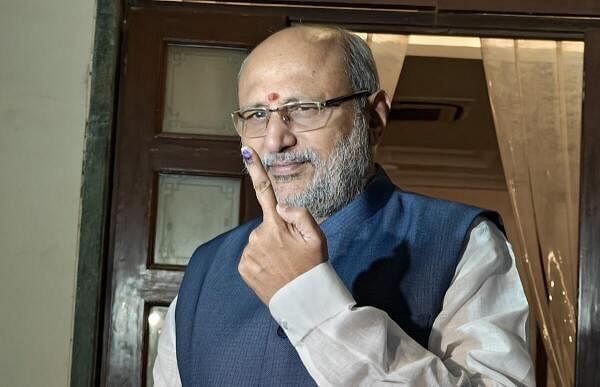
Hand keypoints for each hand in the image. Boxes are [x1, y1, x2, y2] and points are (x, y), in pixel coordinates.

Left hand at [238, 146, 327, 304]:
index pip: (265, 192)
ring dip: (268, 249)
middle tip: (291, 253)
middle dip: (276, 234)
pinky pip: (250, 257)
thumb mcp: (317, 237)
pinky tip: (272, 271)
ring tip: (283, 265)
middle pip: (266, 225)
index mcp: (277, 226)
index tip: (245, 151)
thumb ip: (300, 214)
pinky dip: (260, 261)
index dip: (256, 170)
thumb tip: (281, 205)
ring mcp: (249, 253)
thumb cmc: (313, 267)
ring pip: (257, 242)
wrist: (304, 302)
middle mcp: (259, 237)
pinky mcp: (243, 268)